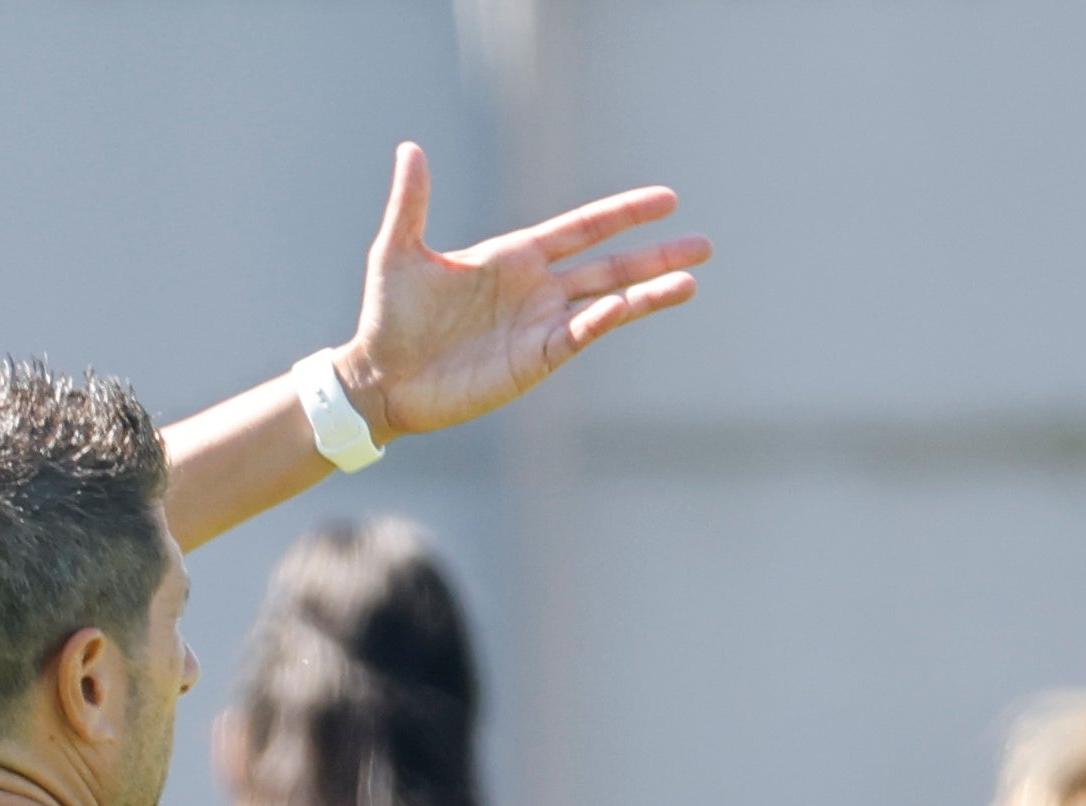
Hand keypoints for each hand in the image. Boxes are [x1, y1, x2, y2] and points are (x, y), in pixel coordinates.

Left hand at [331, 143, 710, 444]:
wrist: (381, 377)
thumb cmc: (388, 316)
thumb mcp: (399, 252)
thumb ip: (412, 203)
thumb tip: (410, 148)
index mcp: (515, 256)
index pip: (584, 228)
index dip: (624, 214)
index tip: (667, 200)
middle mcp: (537, 289)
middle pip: (610, 266)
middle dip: (655, 255)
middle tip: (704, 244)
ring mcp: (540, 326)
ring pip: (608, 304)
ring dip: (648, 294)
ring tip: (691, 282)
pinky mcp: (534, 361)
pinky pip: (579, 335)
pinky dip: (604, 320)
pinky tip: (629, 306)